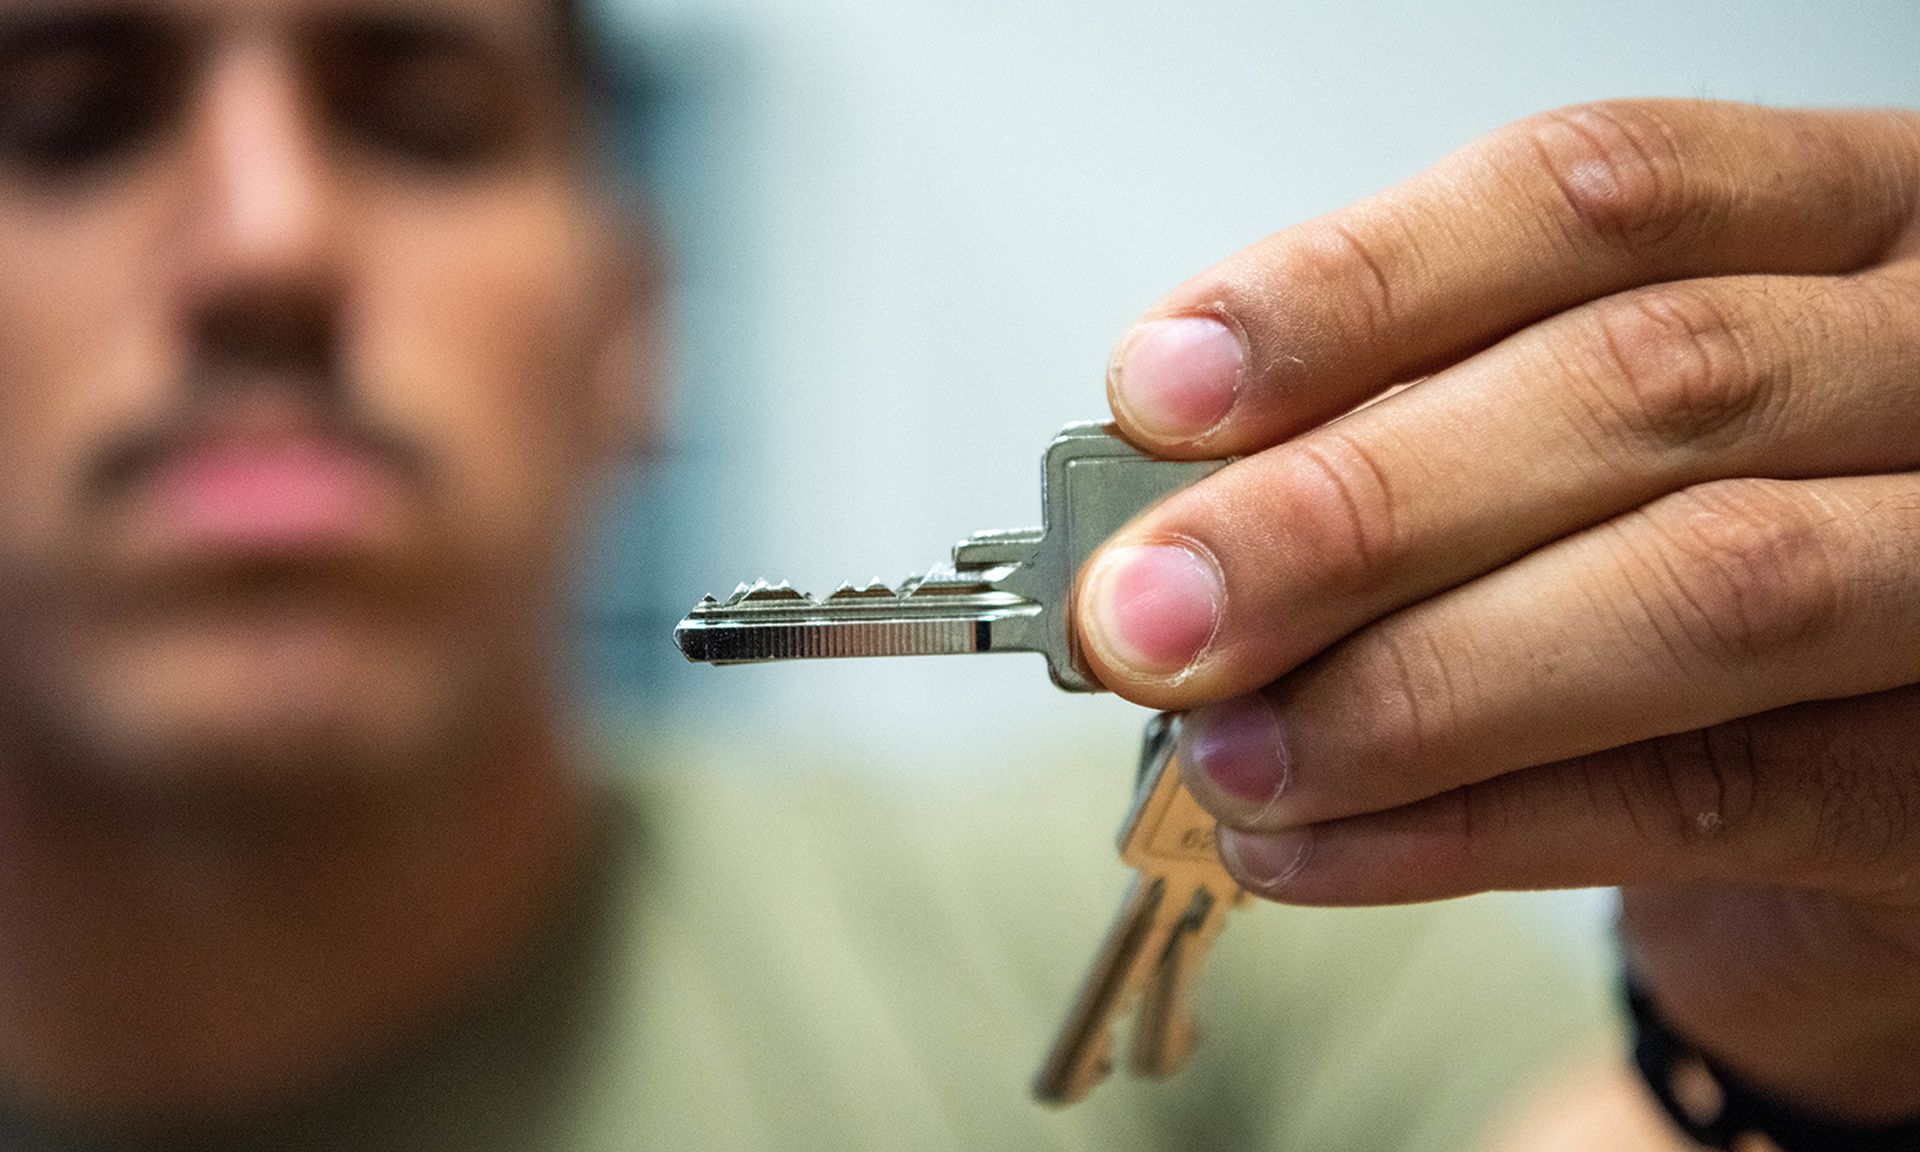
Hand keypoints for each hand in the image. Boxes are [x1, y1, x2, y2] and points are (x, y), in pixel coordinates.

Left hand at [1073, 100, 1919, 1122]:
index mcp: (1841, 219)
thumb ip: (1426, 430)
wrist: (1891, 768)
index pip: (1599, 197)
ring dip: (1410, 686)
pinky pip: (1713, 799)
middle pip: (1648, 384)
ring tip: (1226, 749)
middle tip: (1151, 611)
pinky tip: (1317, 844)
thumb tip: (1178, 502)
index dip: (1360, 287)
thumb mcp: (1588, 442)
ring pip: (1704, 591)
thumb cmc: (1714, 550)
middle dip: (1353, 509)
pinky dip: (1477, 827)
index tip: (1162, 389)